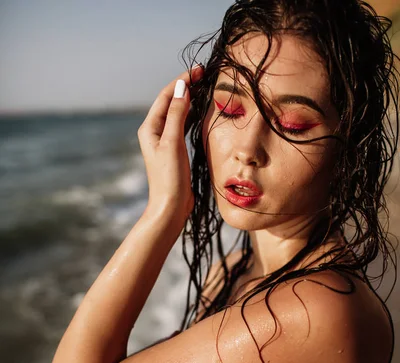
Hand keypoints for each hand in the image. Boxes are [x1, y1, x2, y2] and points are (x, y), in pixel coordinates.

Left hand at [138, 65, 203, 226]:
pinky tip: (202, 113)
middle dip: (187, 87)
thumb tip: (182, 87)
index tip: (199, 70)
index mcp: (150, 128)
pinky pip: (183, 127)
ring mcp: (165, 142)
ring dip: (190, 101)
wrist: (170, 207)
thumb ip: (176, 114)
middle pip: (171, 102)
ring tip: (206, 90)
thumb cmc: (169, 178)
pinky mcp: (175, 152)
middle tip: (206, 76)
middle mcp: (155, 132)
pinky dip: (192, 116)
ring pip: (178, 114)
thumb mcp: (172, 143)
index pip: (166, 96)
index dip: (182, 81)